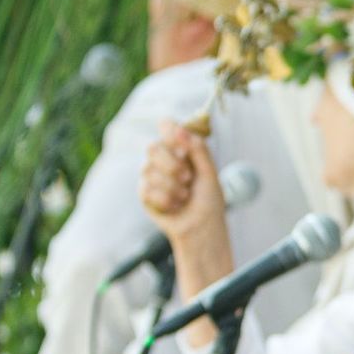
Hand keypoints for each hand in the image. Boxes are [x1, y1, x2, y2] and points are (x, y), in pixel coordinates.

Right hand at [139, 120, 225, 244]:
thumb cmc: (208, 199)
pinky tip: (176, 206)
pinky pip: (147, 190)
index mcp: (180, 149)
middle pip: (152, 147)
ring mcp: (151, 176)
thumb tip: (179, 129)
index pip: (166, 126)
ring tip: (185, 195)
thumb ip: (198, 149)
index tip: (180, 141)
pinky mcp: (144, 194)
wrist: (203, 227)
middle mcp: (162, 159)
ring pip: (148, 170)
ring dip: (172, 186)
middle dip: (171, 164)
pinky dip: (167, 200)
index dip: (169, 130)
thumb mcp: (209, 172)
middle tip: (188, 178)